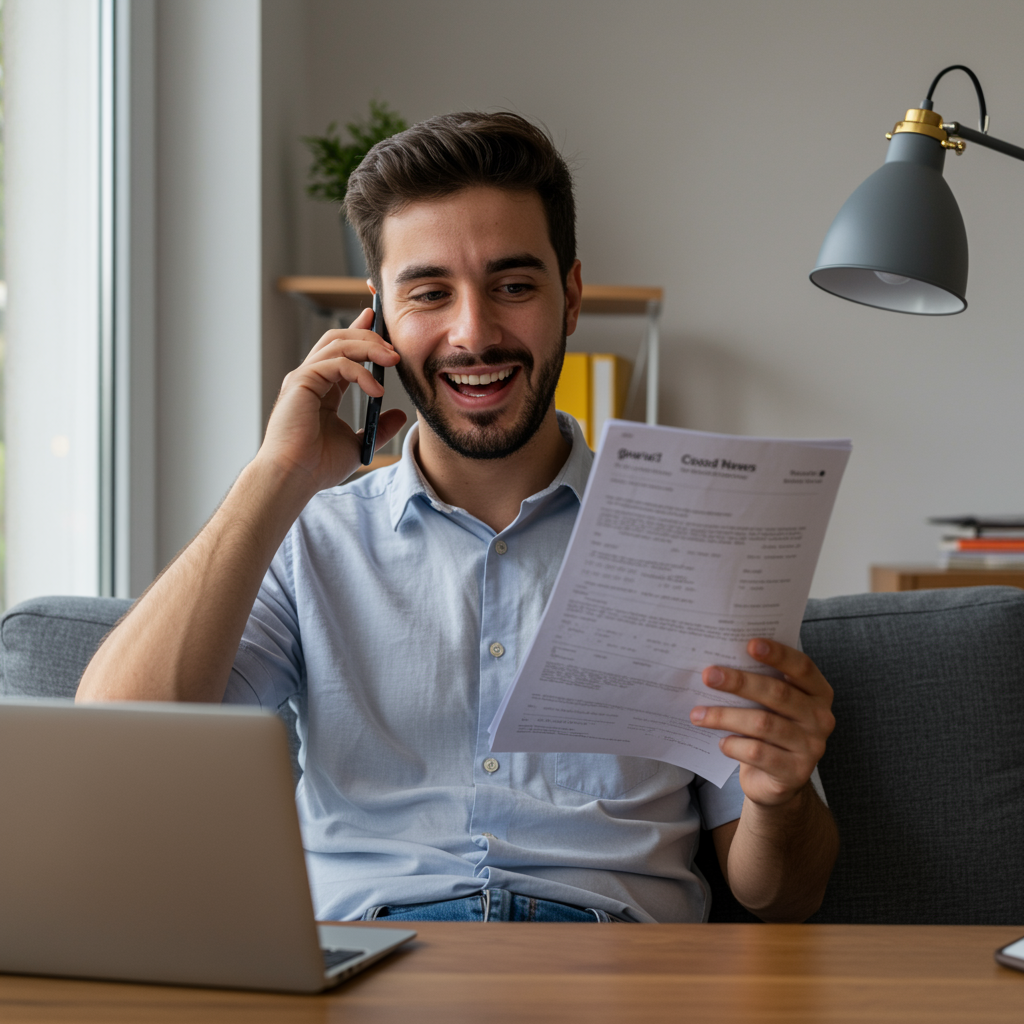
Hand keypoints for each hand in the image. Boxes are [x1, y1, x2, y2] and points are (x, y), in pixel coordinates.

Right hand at [257, 306, 405, 494]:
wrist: (294, 478)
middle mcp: (311, 378)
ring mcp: (304, 378)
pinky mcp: (301, 383)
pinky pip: (335, 364)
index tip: (380, 324)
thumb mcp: (359, 443)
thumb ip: (379, 426)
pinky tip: (377, 391)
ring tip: (392, 360)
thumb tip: (400, 414)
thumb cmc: (317, 466)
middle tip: (394, 348)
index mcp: (322, 388)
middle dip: (369, 335)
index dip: (361, 333)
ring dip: (368, 347)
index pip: (342, 351)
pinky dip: (360, 373)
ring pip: (337, 343)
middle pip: (339, 338)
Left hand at [690, 640, 834, 807]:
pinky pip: (758, 752)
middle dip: (739, 682)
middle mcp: (820, 718)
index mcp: (818, 692)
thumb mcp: (771, 705)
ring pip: (763, 723)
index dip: (778, 654)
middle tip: (709, 675)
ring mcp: (811, 747)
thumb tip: (720, 662)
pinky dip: (734, 744)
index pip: (803, 667)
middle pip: (778, 693)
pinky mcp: (795, 772)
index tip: (750, 643)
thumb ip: (760, 682)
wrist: (777, 782)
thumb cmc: (769, 731)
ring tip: (698, 713)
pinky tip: (720, 742)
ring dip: (725, 716)